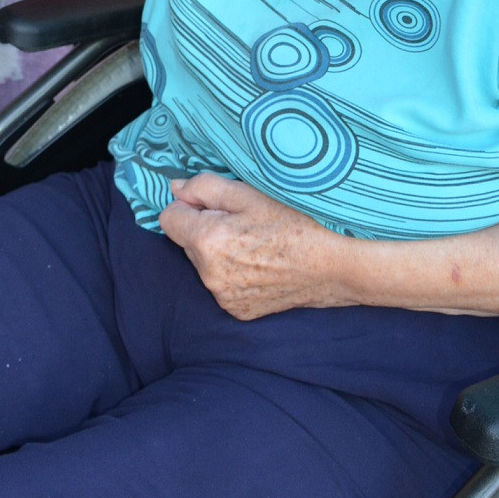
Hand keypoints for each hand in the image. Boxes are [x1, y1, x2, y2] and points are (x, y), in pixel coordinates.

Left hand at [158, 174, 352, 320]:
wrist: (330, 267)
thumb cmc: (293, 224)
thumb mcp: (248, 193)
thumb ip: (204, 187)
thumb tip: (176, 189)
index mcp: (206, 240)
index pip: (168, 219)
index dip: (188, 206)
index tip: (212, 205)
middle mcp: (208, 274)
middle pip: (186, 242)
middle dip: (204, 230)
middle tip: (242, 224)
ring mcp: (222, 297)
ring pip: (203, 265)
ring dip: (217, 253)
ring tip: (254, 245)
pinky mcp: (236, 310)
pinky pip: (220, 285)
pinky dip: (232, 274)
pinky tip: (259, 266)